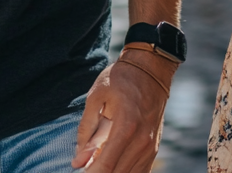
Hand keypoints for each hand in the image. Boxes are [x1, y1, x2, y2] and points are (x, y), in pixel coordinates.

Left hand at [72, 55, 170, 171]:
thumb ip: (87, 130)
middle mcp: (142, 142)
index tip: (78, 169)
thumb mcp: (97, 96)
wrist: (151, 69)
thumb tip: (77, 161)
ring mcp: (150, 147)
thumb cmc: (121, 79)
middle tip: (85, 164)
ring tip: (97, 161)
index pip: (106, 167)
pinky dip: (123, 172)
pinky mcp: (154, 149)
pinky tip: (112, 163)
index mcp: (126, 127)